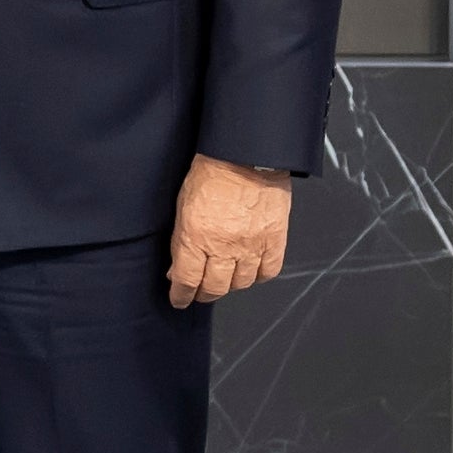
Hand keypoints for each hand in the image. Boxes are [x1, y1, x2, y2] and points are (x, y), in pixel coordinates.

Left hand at [166, 154, 293, 309]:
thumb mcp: (183, 206)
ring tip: (225, 277)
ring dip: (231, 284)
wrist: (245, 153)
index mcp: (196, 237)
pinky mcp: (274, 238)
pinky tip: (251, 270)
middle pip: (214, 288)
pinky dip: (259, 275)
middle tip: (200, 291)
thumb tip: (178, 269)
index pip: (187, 281)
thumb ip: (181, 242)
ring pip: (241, 283)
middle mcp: (224, 247)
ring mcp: (252, 245)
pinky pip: (269, 271)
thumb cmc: (211, 173)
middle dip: (204, 294)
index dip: (181, 295)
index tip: (179, 299)